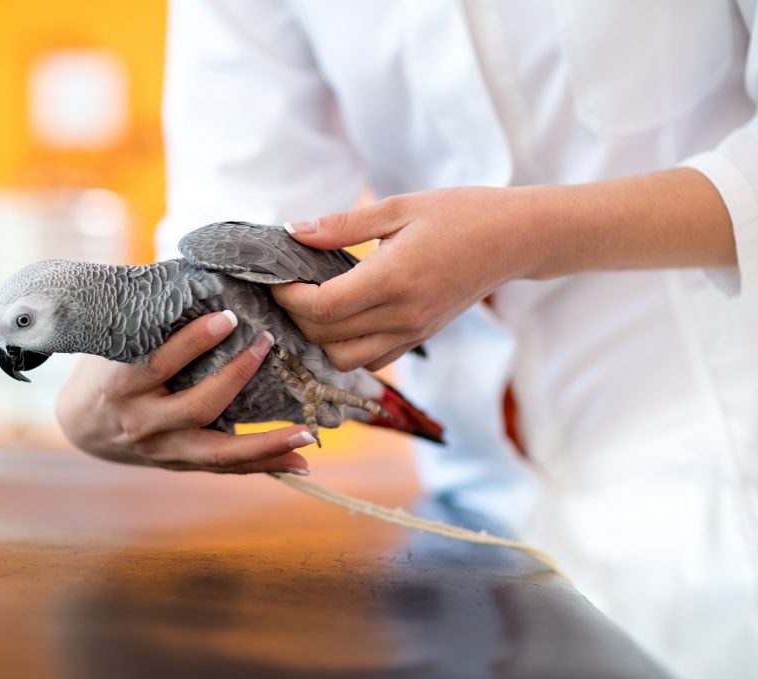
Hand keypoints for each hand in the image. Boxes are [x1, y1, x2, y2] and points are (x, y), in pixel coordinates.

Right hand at [55, 310, 313, 474]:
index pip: (160, 362)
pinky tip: (300, 462)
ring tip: (307, 434)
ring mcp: (162, 450)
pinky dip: (264, 466)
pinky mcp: (179, 465)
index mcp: (119, 386)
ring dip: (266, 444)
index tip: (228, 317)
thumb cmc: (101, 370)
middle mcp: (141, 423)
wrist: (79, 428)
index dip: (194, 341)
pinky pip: (225, 469)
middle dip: (236, 376)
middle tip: (267, 344)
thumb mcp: (111, 344)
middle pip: (197, 407)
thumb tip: (200, 276)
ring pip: (218, 452)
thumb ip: (150, 322)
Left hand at [272, 188, 540, 371]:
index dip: (288, 296)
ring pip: (344, 360)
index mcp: (396, 278)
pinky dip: (345, 347)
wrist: (515, 239)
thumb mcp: (399, 207)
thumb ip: (341, 225)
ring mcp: (414, 332)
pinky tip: (341, 316)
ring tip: (312, 303)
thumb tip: (292, 232)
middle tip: (286, 285)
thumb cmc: (460, 213)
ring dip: (319, 338)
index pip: (324, 306)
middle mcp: (404, 314)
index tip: (274, 276)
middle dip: (295, 315)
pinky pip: (371, 360)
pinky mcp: (420, 338)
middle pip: (326, 336)